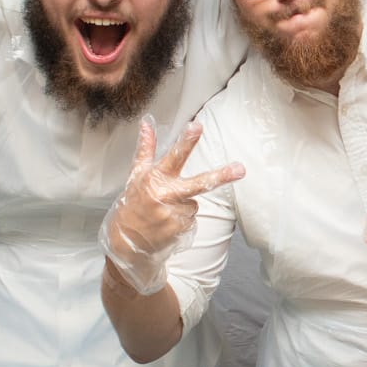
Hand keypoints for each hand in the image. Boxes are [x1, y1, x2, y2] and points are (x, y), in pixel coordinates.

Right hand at [100, 120, 244, 294]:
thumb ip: (146, 150)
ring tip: (164, 211)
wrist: (125, 244)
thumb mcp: (135, 176)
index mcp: (154, 179)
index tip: (196, 126)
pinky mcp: (179, 230)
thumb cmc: (132, 205)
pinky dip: (183, 218)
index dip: (186, 142)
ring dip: (183, 204)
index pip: (173, 157)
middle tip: (241, 169)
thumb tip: (147, 123)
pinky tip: (167, 222)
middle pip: (199, 183)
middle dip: (222, 176)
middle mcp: (164, 195)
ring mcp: (173, 214)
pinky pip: (191, 218)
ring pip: (194, 202)